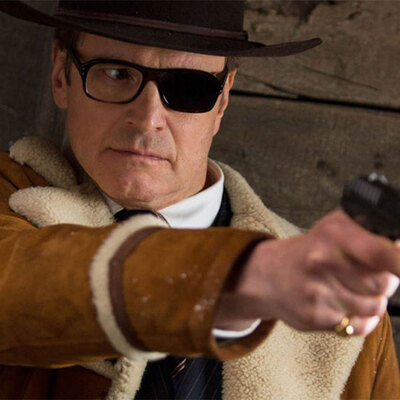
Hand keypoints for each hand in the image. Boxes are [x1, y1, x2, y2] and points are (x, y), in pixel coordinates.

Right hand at [215, 210, 399, 334]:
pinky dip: (361, 320)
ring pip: (374, 305)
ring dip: (372, 300)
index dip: (399, 262)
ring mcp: (318, 290)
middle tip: (371, 274)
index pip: (381, 252)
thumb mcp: (334, 229)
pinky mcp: (315, 316)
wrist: (268, 274)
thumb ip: (369, 235)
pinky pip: (359, 326)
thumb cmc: (309, 251)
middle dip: (386, 280)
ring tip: (354, 289)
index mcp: (333, 233)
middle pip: (384, 282)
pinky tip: (347, 307)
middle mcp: (324, 260)